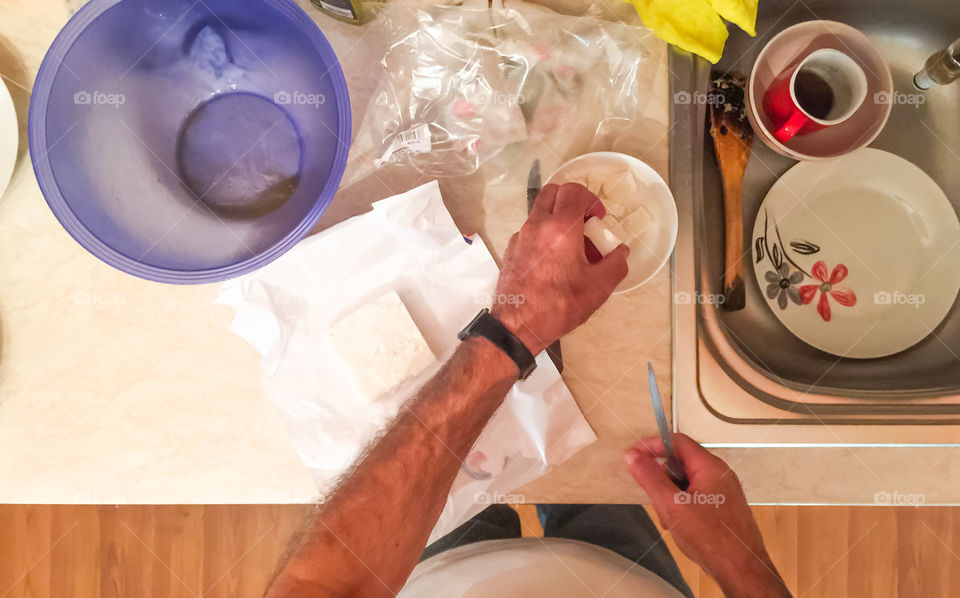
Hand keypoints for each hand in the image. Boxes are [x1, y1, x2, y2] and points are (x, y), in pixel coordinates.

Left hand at [491, 183, 628, 353]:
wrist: (518, 326)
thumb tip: (621, 252)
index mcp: (560, 228)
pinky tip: (555, 260)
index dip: (590, 199)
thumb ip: (616, 264)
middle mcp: (536, 225)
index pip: (574, 192)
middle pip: (552, 192)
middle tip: (584, 221)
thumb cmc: (558, 306)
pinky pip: (531, 230)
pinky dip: (545, 234)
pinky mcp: (512, 250)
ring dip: (558, 218)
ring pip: (540, 211)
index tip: (598, 217)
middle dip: (571, 200)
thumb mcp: (598, 288)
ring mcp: (520, 237)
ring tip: (572, 246)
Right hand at [626, 434, 791, 597]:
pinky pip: (696, 496)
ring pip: (687, 482)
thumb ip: (651, 478)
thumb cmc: (714, 541)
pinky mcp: (723, 506)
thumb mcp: (672, 506)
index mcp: (710, 467)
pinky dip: (683, 507)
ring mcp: (723, 491)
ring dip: (672, 497)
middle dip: (662, 479)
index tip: (634, 457)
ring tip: (671, 520)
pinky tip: (681, 527)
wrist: (742, 571)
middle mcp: (720, 474)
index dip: (652, 446)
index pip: (676, 441)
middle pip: (681, 462)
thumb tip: (634, 457)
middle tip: (653, 497)